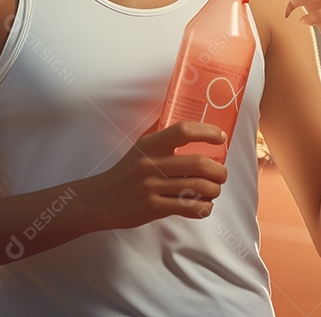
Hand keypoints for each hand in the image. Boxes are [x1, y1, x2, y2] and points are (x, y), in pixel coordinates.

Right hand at [90, 121, 227, 229]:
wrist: (99, 200)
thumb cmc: (126, 171)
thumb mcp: (140, 147)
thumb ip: (160, 133)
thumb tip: (182, 112)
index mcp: (151, 145)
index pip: (183, 131)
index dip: (207, 132)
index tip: (221, 137)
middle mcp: (151, 164)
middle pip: (199, 164)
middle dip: (219, 171)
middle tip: (221, 174)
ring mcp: (151, 187)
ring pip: (198, 188)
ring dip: (214, 190)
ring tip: (214, 190)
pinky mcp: (152, 208)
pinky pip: (188, 207)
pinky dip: (204, 208)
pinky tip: (204, 205)